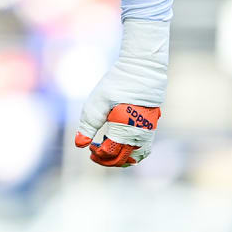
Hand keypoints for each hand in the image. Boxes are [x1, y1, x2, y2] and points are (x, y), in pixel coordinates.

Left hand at [73, 20, 167, 166]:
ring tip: (107, 153)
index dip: (98, 154)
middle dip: (107, 160)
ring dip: (121, 159)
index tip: (90, 147)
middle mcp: (139, 135)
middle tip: (94, 152)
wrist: (140, 71)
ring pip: (136, 157)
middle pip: (123, 159)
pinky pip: (144, 149)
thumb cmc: (115, 86)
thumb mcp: (95, 105)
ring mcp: (148, 133)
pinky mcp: (152, 128)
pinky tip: (121, 146)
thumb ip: (87, 126)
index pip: (111, 153)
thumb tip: (80, 145)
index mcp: (125, 130)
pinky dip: (132, 153)